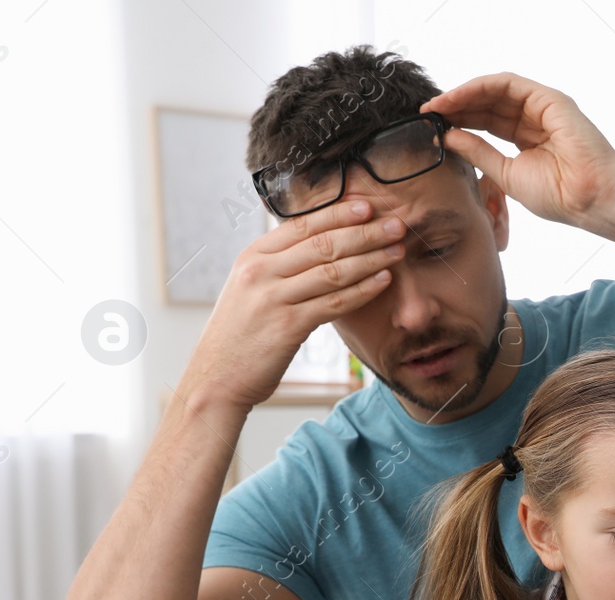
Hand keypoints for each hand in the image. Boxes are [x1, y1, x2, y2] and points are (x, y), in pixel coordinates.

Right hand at [190, 200, 401, 409]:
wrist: (216, 377)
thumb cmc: (240, 334)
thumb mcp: (250, 289)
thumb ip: (279, 267)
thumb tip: (318, 248)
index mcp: (252, 257)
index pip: (301, 226)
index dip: (338, 214)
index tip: (368, 206)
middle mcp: (260, 272)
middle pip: (322, 244)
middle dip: (364, 232)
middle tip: (396, 225)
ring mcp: (273, 299)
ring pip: (332, 271)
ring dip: (371, 259)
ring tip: (398, 250)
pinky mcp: (288, 327)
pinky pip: (334, 303)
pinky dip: (363, 290)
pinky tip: (384, 280)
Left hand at [419, 72, 614, 229]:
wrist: (592, 200)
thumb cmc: (561, 196)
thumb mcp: (508, 175)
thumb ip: (479, 153)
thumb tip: (450, 137)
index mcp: (528, 140)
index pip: (487, 123)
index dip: (460, 121)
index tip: (433, 127)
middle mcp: (535, 120)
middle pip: (488, 105)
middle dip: (457, 106)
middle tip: (428, 112)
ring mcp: (543, 107)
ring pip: (495, 91)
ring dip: (463, 94)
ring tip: (437, 105)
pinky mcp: (549, 99)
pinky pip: (508, 84)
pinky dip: (479, 87)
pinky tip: (458, 97)